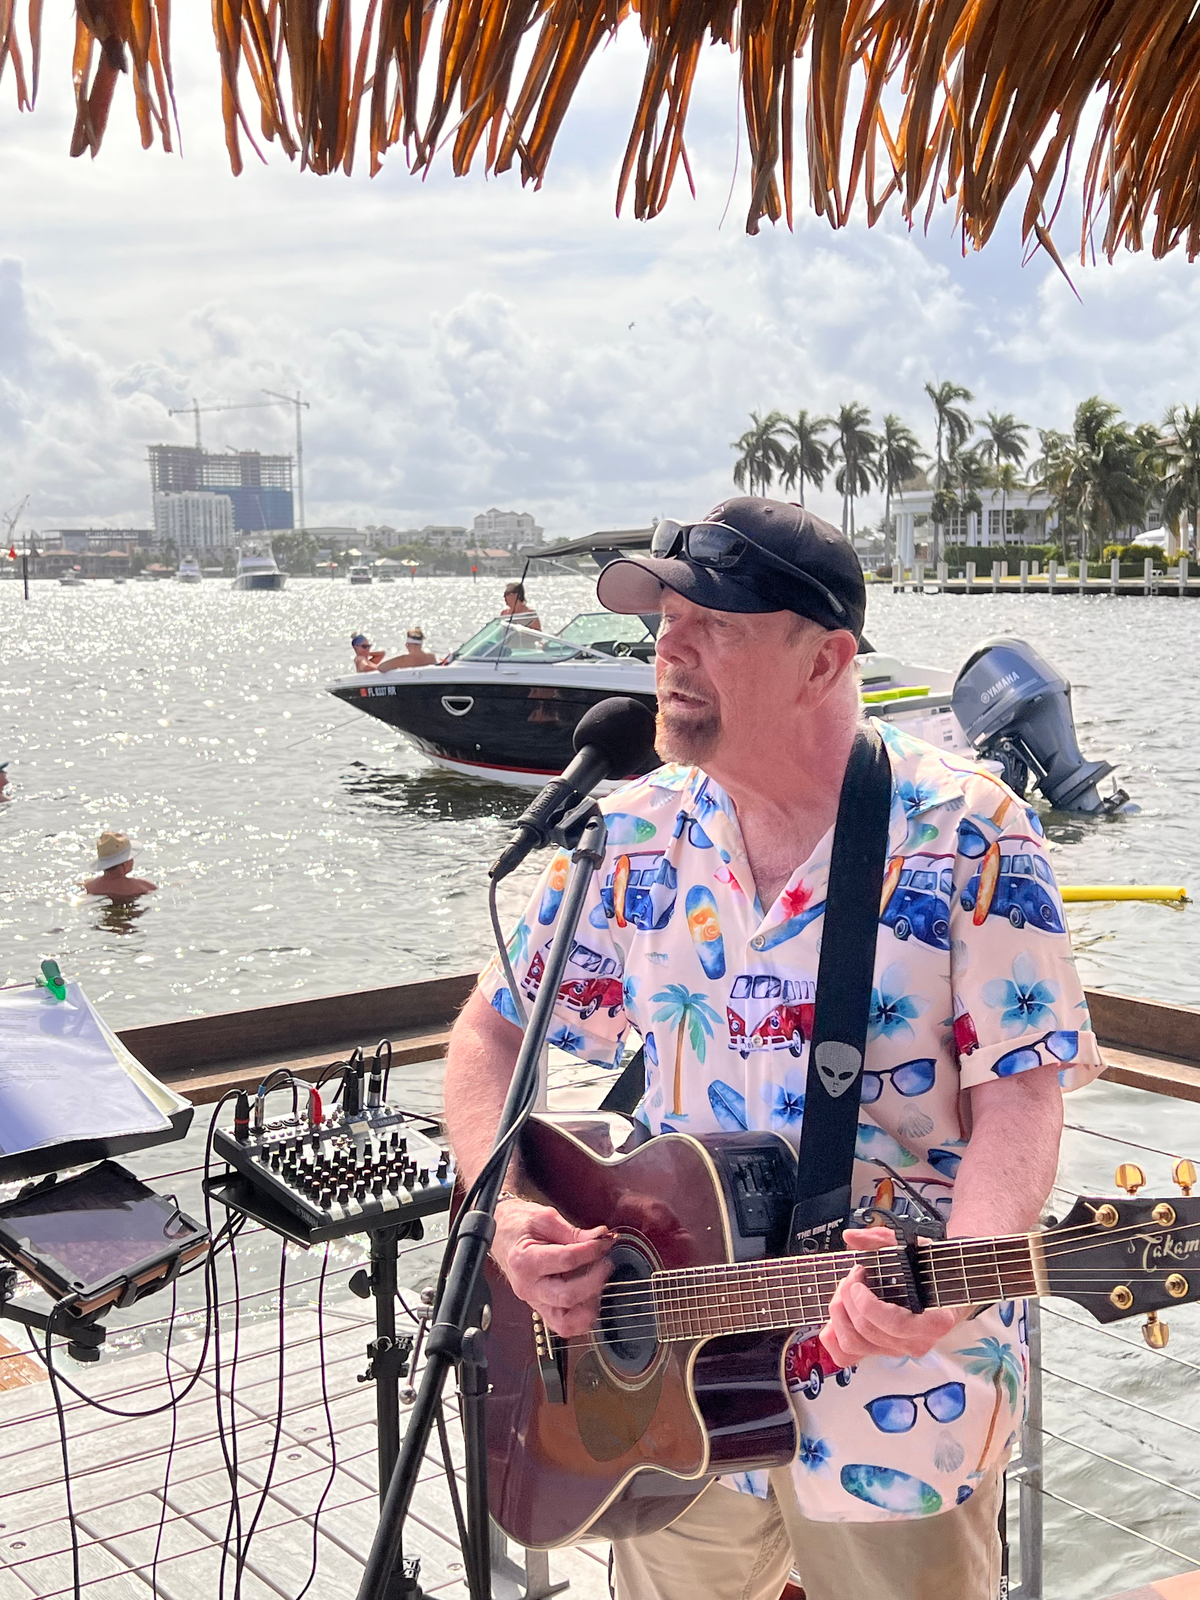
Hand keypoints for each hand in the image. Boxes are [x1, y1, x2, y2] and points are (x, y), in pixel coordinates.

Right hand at [492, 1198, 613, 1336]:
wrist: (501, 1234)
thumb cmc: (518, 1225)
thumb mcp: (544, 1218)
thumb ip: (574, 1232)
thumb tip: (600, 1237)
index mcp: (525, 1261)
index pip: (566, 1260)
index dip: (591, 1250)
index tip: (603, 1242)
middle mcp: (528, 1287)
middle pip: (567, 1296)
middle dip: (594, 1280)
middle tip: (606, 1263)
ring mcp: (534, 1301)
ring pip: (566, 1322)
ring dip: (589, 1307)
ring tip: (598, 1285)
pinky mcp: (542, 1308)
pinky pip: (564, 1325)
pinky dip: (582, 1318)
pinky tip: (590, 1299)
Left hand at [819, 1226, 966, 1365]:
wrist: (942, 1293)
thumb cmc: (930, 1273)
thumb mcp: (913, 1250)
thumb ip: (881, 1240)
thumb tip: (851, 1236)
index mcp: (934, 1322)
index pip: (896, 1325)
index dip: (869, 1304)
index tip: (859, 1279)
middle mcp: (915, 1342)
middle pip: (868, 1331)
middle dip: (849, 1298)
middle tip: (852, 1276)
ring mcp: (896, 1350)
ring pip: (853, 1345)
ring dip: (839, 1314)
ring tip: (844, 1291)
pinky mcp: (879, 1351)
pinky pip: (846, 1356)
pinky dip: (832, 1337)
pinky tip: (836, 1314)